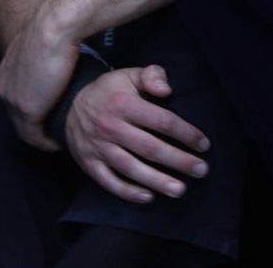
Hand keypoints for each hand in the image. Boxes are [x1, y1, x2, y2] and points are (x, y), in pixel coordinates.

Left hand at [0, 5, 78, 150]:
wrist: (55, 27)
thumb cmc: (53, 28)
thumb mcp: (38, 44)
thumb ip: (38, 56)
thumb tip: (54, 59)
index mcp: (4, 72)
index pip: (15, 98)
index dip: (31, 108)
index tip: (48, 113)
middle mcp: (3, 87)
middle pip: (17, 115)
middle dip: (35, 125)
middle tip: (54, 130)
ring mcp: (13, 100)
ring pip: (24, 129)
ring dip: (40, 137)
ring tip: (57, 139)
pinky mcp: (27, 110)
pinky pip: (34, 137)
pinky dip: (46, 144)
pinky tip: (58, 144)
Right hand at [65, 65, 210, 203]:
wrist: (68, 105)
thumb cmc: (108, 92)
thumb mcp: (128, 75)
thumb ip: (151, 76)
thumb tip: (167, 90)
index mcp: (124, 104)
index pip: (161, 121)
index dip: (186, 133)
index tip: (203, 144)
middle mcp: (111, 127)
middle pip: (149, 148)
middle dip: (178, 161)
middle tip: (201, 170)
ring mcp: (98, 147)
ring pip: (130, 168)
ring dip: (157, 181)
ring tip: (180, 190)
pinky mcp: (89, 163)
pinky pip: (108, 181)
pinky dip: (128, 192)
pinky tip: (148, 197)